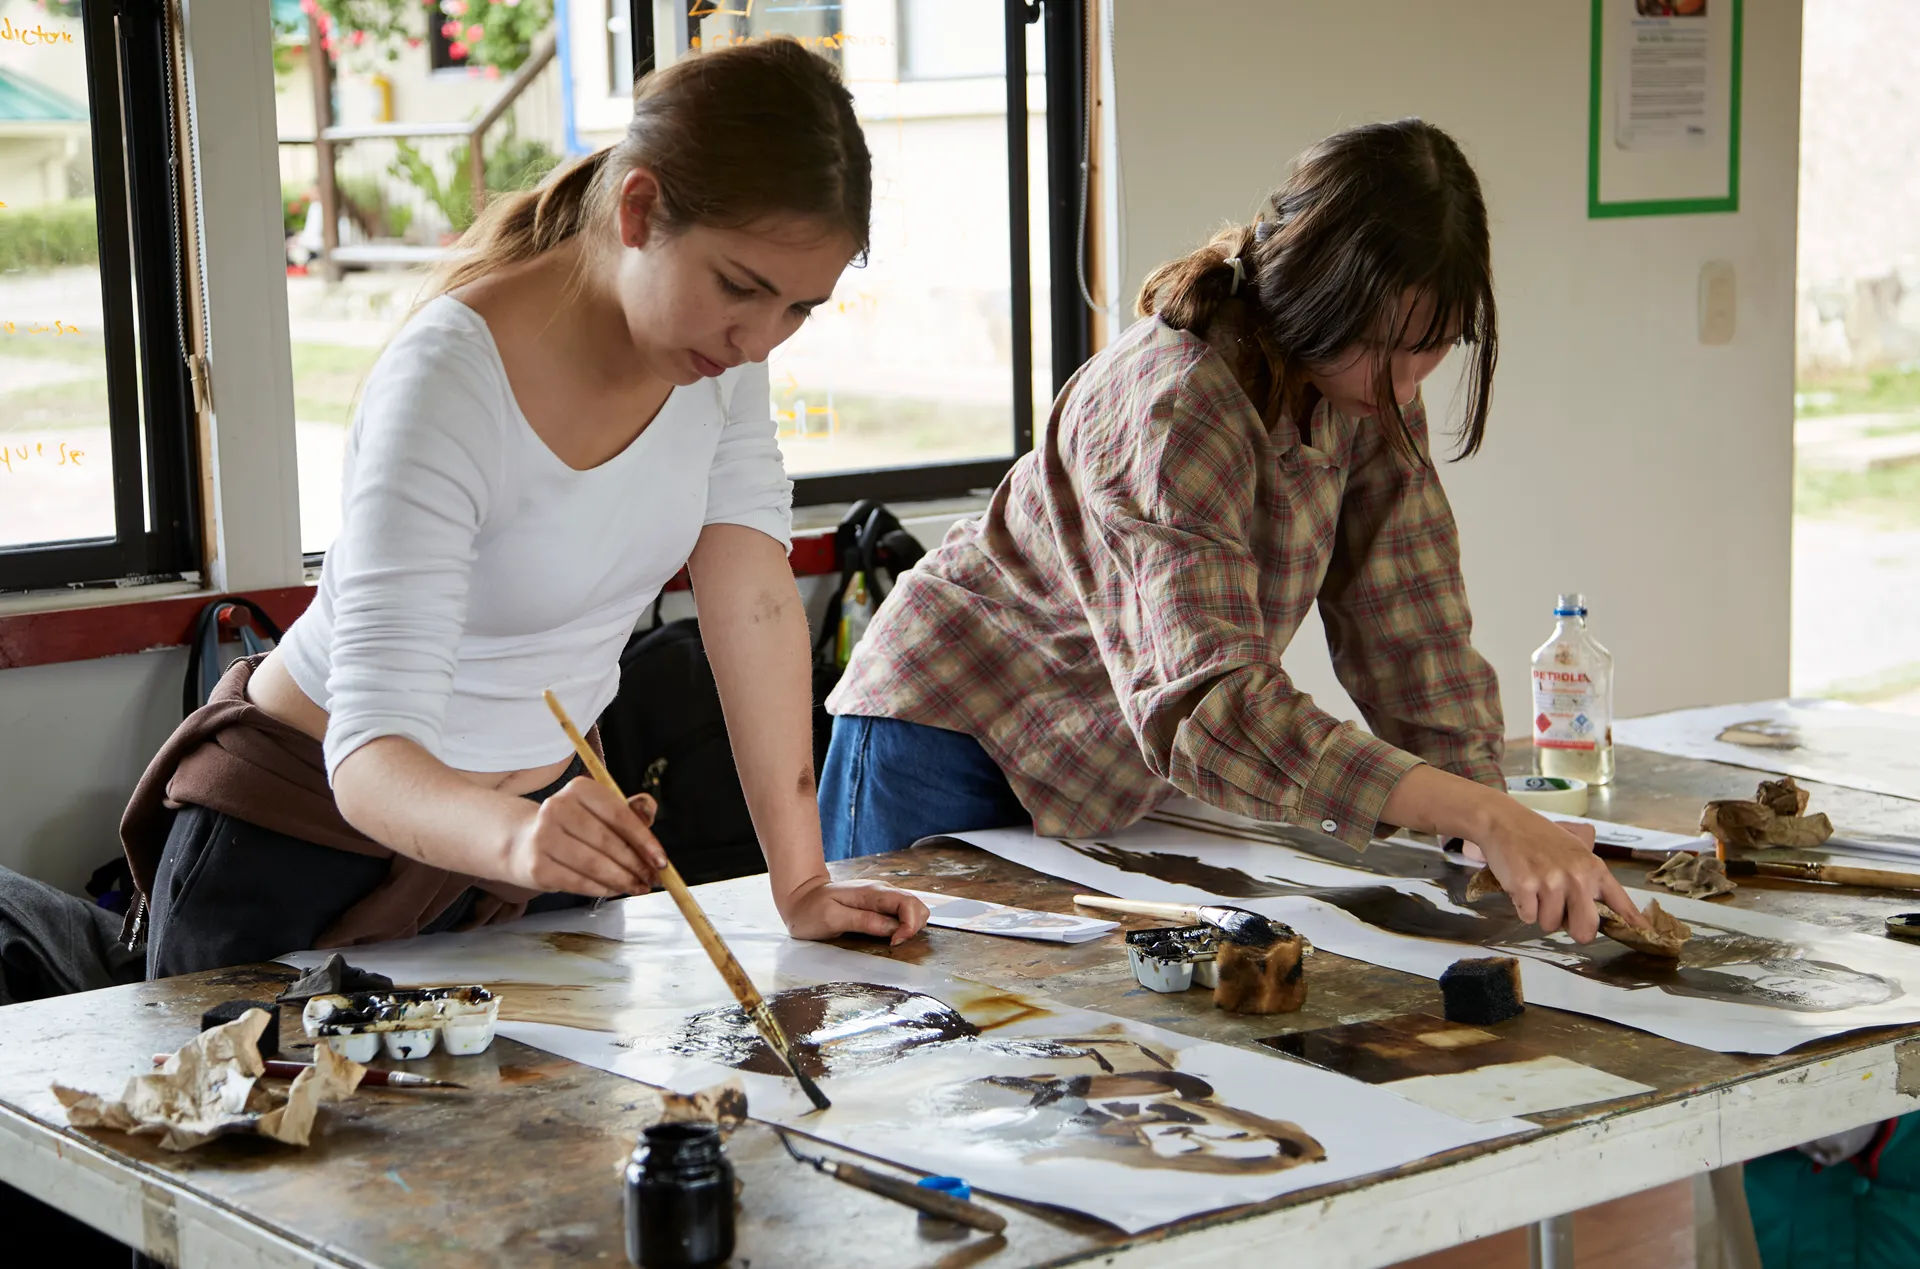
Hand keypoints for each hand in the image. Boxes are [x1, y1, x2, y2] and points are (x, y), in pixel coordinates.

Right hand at [500, 779, 666, 895]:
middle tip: (652, 879)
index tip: (661, 861)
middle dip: (635, 865)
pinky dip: (602, 888)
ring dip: (622, 880)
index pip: (619, 815)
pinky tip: (614, 889)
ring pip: (594, 864)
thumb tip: (650, 809)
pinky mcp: (536, 866)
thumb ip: (629, 811)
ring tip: (637, 887)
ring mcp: (543, 837)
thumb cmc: (572, 826)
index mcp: (579, 789)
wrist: (522, 842)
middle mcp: (557, 808)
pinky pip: (578, 882)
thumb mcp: (600, 811)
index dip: (644, 840)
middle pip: (607, 842)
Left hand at [778, 878, 930, 944]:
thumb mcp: (832, 918)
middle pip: (917, 905)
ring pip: (913, 909)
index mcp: (872, 892)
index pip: (908, 903)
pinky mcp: (879, 905)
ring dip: (910, 927)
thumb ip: (863, 921)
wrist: (799, 898)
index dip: (910, 925)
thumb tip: (892, 928)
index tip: (894, 942)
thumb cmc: (810, 910)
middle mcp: (881, 891)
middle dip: (914, 927)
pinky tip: (888, 935)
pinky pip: (902, 914)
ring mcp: (882, 897)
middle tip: (893, 943)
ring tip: (890, 940)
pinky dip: (903, 926)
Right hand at [1473, 805, 1644, 942]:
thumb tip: (1596, 909)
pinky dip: (1522, 908)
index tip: (1645, 934)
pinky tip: (1521, 887)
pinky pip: (1527, 917)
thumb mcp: (1574, 848)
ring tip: (1535, 890)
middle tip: (1562, 916)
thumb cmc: (1539, 836)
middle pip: (1585, 929)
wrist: (1504, 822)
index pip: (1620, 901)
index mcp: (1593, 868)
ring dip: (1541, 914)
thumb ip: (1589, 876)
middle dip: (1574, 930)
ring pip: (1550, 925)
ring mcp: (1550, 883)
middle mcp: (1576, 877)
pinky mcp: (1525, 887)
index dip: (1633, 922)